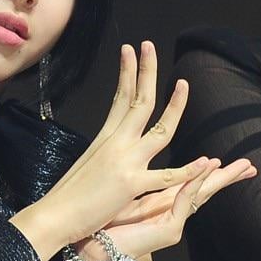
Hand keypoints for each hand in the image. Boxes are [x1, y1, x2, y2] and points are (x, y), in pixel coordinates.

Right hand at [44, 41, 215, 246]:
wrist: (54, 214)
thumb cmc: (68, 195)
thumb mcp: (88, 163)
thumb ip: (105, 151)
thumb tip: (112, 145)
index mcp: (106, 138)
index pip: (121, 98)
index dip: (128, 72)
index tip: (131, 50)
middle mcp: (117, 143)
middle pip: (139, 101)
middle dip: (146, 71)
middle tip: (150, 45)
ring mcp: (125, 161)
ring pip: (160, 130)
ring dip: (175, 106)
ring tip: (183, 84)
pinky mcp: (131, 184)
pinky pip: (166, 176)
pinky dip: (188, 171)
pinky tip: (206, 163)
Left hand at [74, 156, 256, 260]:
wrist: (93, 252)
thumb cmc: (103, 225)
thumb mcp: (124, 199)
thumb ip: (136, 185)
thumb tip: (134, 161)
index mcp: (161, 205)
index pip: (191, 186)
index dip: (209, 173)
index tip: (223, 160)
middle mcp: (171, 214)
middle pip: (205, 191)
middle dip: (227, 178)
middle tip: (249, 165)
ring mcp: (172, 224)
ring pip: (201, 196)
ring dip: (218, 178)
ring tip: (239, 167)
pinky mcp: (167, 230)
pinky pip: (183, 202)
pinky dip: (193, 185)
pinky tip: (204, 170)